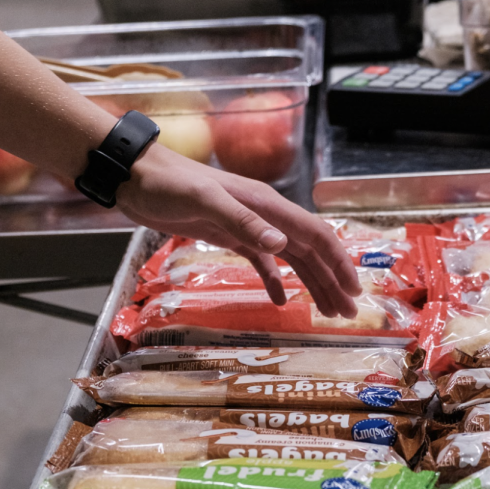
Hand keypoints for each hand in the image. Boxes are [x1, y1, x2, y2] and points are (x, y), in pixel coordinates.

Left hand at [116, 143, 361, 318]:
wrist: (135, 175)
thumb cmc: (168, 184)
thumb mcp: (205, 201)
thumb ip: (244, 222)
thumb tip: (283, 245)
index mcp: (268, 205)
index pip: (316, 235)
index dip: (338, 262)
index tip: (354, 290)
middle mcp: (266, 216)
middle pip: (310, 251)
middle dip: (333, 281)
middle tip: (349, 313)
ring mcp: (249, 226)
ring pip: (292, 258)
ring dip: (312, 284)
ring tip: (328, 311)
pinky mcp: (229, 236)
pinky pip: (263, 263)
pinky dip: (276, 281)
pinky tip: (283, 302)